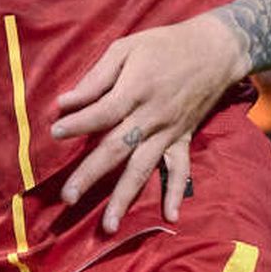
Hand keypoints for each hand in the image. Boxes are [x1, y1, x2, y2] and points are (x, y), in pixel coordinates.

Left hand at [51, 11, 245, 231]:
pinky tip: (170, 215)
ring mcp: (168, 132)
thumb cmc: (164, 45)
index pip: (102, 113)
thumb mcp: (127, 48)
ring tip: (108, 226)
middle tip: (67, 198)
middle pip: (116, 149)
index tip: (54, 132)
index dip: (78, 124)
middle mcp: (151, 117)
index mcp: (136, 90)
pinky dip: (176, 192)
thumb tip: (67, 102)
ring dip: (125, 197)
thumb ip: (97, 77)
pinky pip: (180, 169)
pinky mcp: (182, 139)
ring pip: (142, 168)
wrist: (216, 50)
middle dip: (91, 174)